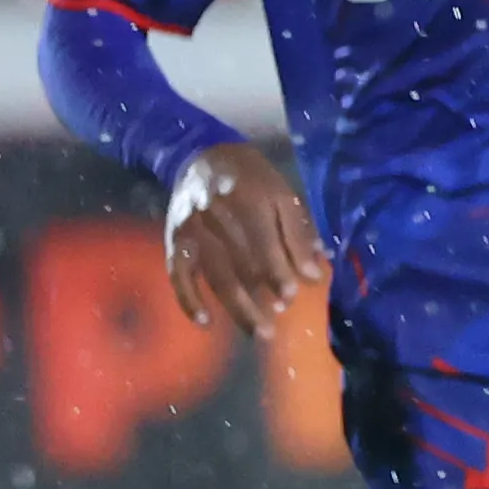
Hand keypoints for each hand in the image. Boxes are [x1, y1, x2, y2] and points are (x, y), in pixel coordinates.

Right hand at [163, 145, 320, 333]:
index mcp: (247, 198)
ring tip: (258, 331)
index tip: (292, 295)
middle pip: (237, 263)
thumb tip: (314, 274)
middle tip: (275, 324)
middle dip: (258, 296)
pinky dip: (188, 299)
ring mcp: (191, 230)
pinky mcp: (174, 240)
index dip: (277, 269)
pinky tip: (205, 322)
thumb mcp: (283, 195)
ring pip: (213, 274)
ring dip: (235, 306)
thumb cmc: (254, 179)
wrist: (204, 156)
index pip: (262, 240)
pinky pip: (178, 275)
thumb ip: (299, 232)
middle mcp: (214, 215)